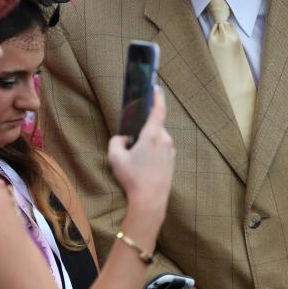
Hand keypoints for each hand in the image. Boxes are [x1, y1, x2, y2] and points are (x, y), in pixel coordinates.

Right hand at [109, 88, 174, 217]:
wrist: (150, 201)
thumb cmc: (133, 178)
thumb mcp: (115, 157)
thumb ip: (116, 141)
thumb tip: (124, 138)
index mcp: (153, 135)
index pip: (158, 110)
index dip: (157, 97)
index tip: (156, 88)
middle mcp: (165, 140)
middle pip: (154, 127)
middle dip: (143, 131)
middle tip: (130, 144)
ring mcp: (170, 151)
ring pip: (157, 140)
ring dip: (147, 144)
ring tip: (135, 161)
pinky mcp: (172, 162)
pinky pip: (160, 150)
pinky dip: (152, 153)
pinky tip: (143, 167)